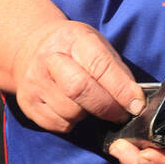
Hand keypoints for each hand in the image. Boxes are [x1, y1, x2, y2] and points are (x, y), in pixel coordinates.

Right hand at [11, 19, 144, 133]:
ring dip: (89, 115)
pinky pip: (60, 125)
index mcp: (73, 38)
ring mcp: (35, 82)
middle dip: (107, 107)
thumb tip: (135, 101)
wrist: (31, 49)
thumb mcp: (96, 45)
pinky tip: (73, 109)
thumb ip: (115, 70)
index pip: (99, 65)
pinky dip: (73, 122)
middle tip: (121, 114)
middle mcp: (49, 59)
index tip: (136, 105)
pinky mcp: (28, 104)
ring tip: (92, 105)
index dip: (121, 88)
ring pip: (71, 112)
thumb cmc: (73, 50)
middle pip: (80, 89)